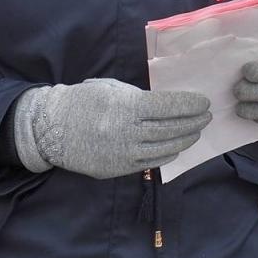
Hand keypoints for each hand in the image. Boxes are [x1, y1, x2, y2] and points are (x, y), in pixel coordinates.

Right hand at [11, 79, 210, 178]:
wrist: (51, 129)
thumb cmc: (83, 101)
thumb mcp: (111, 88)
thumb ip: (138, 96)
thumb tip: (168, 103)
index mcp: (126, 107)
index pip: (168, 106)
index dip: (189, 105)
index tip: (203, 102)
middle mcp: (127, 132)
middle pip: (171, 128)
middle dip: (193, 122)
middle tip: (206, 117)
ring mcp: (123, 153)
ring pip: (165, 148)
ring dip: (185, 140)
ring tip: (196, 132)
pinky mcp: (118, 169)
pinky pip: (150, 163)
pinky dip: (167, 155)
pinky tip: (176, 148)